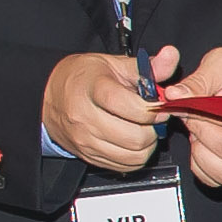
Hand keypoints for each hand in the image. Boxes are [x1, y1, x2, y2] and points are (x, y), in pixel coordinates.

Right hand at [42, 49, 164, 174]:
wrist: (50, 97)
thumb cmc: (84, 78)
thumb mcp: (114, 64)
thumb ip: (148, 66)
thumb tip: (172, 55)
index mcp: (92, 89)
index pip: (130, 107)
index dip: (152, 110)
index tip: (160, 106)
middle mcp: (85, 118)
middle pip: (134, 137)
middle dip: (153, 129)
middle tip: (153, 119)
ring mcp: (85, 140)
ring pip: (133, 155)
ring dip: (147, 145)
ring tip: (144, 129)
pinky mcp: (88, 157)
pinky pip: (124, 166)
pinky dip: (136, 156)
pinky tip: (132, 140)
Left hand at [155, 45, 221, 189]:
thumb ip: (198, 80)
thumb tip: (174, 95)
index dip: (203, 129)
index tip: (189, 109)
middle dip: (199, 140)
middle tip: (192, 118)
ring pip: (221, 176)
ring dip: (200, 155)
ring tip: (199, 131)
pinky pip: (215, 178)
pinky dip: (201, 164)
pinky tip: (201, 142)